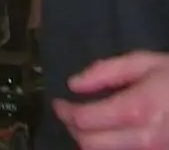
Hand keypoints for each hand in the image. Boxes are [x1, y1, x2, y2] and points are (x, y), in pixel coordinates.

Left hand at [54, 51, 168, 148]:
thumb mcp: (146, 62)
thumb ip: (106, 72)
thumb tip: (74, 84)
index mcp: (138, 109)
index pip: (87, 121)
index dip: (66, 112)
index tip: (59, 102)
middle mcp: (145, 140)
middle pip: (91, 146)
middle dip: (73, 129)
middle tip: (68, 113)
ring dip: (89, 141)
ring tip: (87, 122)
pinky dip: (109, 148)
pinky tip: (108, 133)